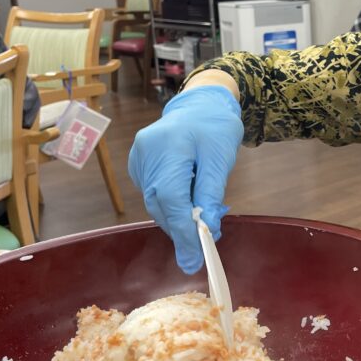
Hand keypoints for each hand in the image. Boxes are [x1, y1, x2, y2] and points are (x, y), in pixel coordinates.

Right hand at [128, 85, 243, 272]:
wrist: (201, 104)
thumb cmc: (215, 127)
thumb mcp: (222, 157)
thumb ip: (212, 192)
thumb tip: (208, 228)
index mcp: (168, 146)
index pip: (171, 197)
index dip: (182, 230)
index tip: (195, 256)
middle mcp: (145, 153)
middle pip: (159, 203)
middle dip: (181, 230)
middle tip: (202, 249)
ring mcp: (138, 159)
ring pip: (155, 203)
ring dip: (177, 220)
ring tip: (203, 226)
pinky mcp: (138, 166)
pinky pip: (154, 195)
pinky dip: (171, 207)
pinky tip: (189, 207)